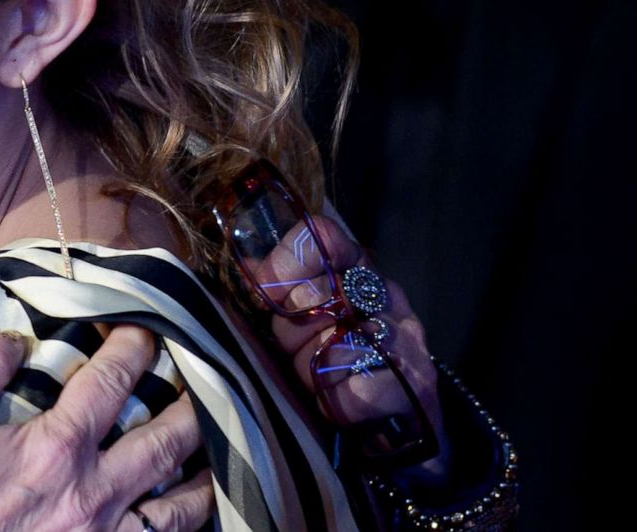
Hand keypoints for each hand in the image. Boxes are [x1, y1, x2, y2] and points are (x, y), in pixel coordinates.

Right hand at [0, 325, 212, 531]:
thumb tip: (13, 339)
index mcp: (57, 447)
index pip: (111, 382)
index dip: (134, 348)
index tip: (145, 329)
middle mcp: (95, 491)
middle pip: (167, 439)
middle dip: (192, 402)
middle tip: (207, 377)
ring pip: (183, 504)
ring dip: (207, 470)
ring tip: (218, 446)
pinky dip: (190, 524)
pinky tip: (196, 512)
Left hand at [261, 216, 447, 477]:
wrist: (404, 425)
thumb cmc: (345, 365)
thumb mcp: (312, 322)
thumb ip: (286, 292)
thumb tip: (248, 266)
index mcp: (360, 272)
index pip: (322, 238)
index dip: (285, 263)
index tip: (271, 296)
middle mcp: (386, 298)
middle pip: (313, 296)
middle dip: (290, 333)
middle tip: (298, 353)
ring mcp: (405, 341)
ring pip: (332, 346)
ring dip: (312, 373)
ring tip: (320, 382)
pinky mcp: (414, 389)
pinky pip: (355, 391)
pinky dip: (338, 404)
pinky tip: (340, 405)